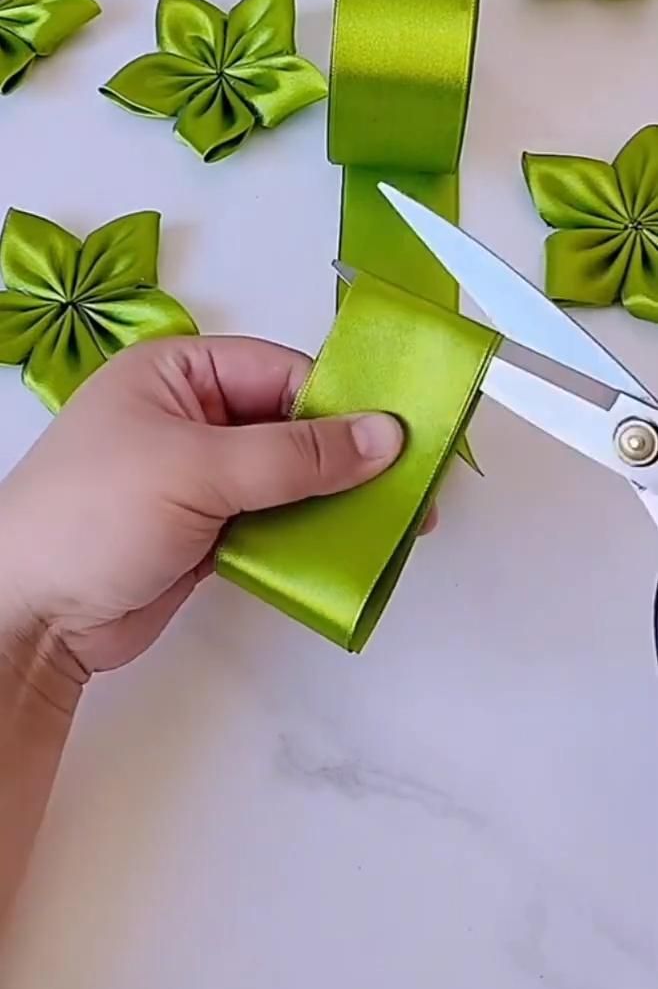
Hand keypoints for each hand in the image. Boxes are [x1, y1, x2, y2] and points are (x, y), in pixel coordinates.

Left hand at [0, 336, 403, 681]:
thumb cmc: (95, 515)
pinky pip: (276, 523)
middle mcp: (194, 417)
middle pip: (294, 426)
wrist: (32, 616)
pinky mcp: (209, 533)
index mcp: (179, 372)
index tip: (403, 436)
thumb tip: (387, 436)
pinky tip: (353, 552)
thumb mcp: (197, 468)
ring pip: (291, 480)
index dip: (342, 402)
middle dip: (349, 458)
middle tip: (415, 489)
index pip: (282, 372)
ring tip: (400, 527)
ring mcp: (202, 478)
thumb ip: (297, 455)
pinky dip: (311, 537)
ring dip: (338, 502)